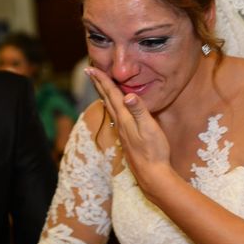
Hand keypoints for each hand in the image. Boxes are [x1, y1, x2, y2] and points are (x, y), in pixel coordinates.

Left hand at [85, 67, 171, 193]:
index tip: (91, 68)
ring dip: (103, 94)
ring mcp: (122, 131)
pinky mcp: (126, 138)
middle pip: (106, 99)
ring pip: (109, 108)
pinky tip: (114, 109)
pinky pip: (115, 116)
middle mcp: (120, 123)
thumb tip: (127, 96)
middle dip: (98, 83)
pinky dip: (111, 106)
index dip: (102, 80)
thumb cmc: (154, 151)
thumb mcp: (150, 128)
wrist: (152, 175)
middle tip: (89, 71)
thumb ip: (139, 111)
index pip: (111, 94)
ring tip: (99, 85)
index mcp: (124, 118)